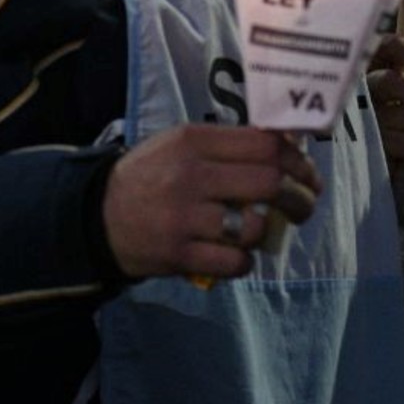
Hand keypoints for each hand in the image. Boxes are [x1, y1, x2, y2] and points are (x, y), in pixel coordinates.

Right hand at [101, 124, 321, 279]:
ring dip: (269, 232)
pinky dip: (245, 261)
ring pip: (253, 227)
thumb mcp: (182, 144)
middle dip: (300, 197)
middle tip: (305, 205)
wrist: (96, 216)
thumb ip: (229, 143)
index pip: (266, 144)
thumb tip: (288, 144)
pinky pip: (234, 262)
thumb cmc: (152, 175)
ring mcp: (184, 217)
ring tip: (265, 231)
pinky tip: (240, 255)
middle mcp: (191, 175)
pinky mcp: (178, 254)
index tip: (307, 174)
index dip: (298, 160)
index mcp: (195, 141)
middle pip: (269, 182)